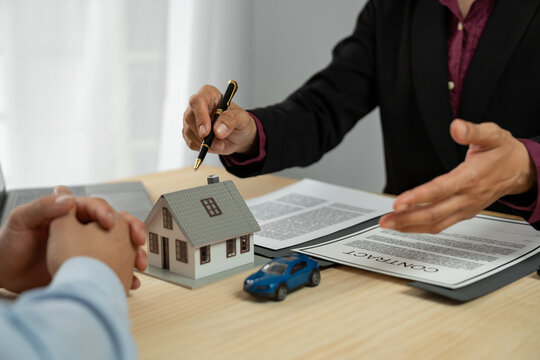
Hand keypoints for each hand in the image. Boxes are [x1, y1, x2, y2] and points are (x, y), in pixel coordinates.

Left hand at [0, 186, 147, 292]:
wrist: (5, 275)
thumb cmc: (9, 245)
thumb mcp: (21, 221)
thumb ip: (42, 207)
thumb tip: (66, 197)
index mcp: (70, 215)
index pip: (96, 208)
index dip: (106, 213)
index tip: (110, 222)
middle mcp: (84, 231)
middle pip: (117, 226)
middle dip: (132, 230)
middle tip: (137, 239)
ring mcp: (89, 251)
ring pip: (120, 247)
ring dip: (134, 254)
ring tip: (139, 263)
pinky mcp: (89, 269)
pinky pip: (113, 270)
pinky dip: (124, 275)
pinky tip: (131, 280)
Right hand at [183, 84, 258, 155]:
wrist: (238, 136)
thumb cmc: (239, 122)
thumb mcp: (242, 118)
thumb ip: (231, 120)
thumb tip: (217, 130)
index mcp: (209, 94)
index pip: (197, 101)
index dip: (200, 116)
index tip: (207, 131)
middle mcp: (197, 105)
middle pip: (189, 117)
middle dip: (202, 134)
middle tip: (217, 143)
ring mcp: (191, 119)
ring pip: (189, 132)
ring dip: (205, 143)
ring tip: (220, 143)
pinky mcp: (189, 133)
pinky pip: (191, 143)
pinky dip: (203, 148)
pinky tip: (213, 145)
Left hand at [379, 119, 536, 232]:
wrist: (521, 170)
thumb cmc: (504, 152)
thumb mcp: (493, 134)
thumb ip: (473, 131)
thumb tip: (456, 127)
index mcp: (471, 178)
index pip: (440, 190)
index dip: (418, 197)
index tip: (399, 202)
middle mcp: (467, 197)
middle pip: (434, 213)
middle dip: (407, 218)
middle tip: (385, 220)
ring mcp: (466, 208)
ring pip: (436, 223)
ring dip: (410, 226)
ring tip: (388, 224)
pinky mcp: (464, 213)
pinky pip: (441, 225)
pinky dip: (421, 228)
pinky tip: (405, 226)